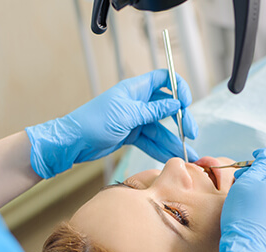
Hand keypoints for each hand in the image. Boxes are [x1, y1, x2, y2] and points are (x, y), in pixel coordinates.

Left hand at [25, 70, 198, 178]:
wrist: (74, 142)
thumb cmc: (94, 122)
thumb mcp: (128, 115)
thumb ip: (154, 110)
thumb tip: (176, 104)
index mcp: (136, 89)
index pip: (163, 79)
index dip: (178, 88)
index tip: (187, 103)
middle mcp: (138, 102)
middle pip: (167, 107)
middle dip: (181, 121)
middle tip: (191, 134)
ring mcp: (135, 119)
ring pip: (161, 129)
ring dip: (174, 141)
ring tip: (187, 155)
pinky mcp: (132, 135)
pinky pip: (151, 141)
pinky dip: (161, 149)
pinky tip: (172, 157)